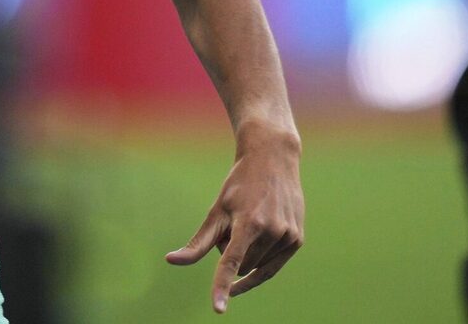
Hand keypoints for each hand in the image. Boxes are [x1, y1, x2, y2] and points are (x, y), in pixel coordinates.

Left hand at [164, 135, 303, 312]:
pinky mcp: (297, 240)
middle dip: (231, 252)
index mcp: (248, 222)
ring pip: (255, 268)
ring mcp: (288, 237)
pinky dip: (260, 259)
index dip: (222, 286)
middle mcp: (272, 231)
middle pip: (240, 266)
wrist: (273, 158)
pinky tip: (258, 236)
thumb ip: (197, 242)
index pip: (231, 262)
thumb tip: (171, 261)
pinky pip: (271, 267)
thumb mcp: (216, 210)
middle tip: (234, 222)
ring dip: (247, 255)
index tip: (218, 309)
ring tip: (250, 221)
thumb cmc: (239, 184)